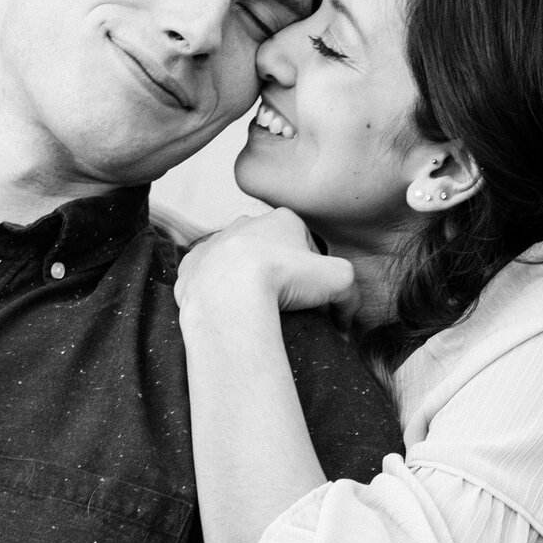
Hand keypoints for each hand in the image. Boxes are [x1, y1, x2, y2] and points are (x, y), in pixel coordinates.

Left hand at [176, 209, 354, 313]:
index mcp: (283, 219)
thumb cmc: (284, 279)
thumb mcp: (339, 282)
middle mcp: (246, 223)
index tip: (313, 298)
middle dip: (278, 273)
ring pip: (236, 262)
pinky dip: (216, 293)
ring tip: (254, 310)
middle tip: (285, 305)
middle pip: (270, 251)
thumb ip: (351, 296)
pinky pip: (206, 278)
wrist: (227, 293)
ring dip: (245, 282)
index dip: (315, 273)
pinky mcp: (191, 264)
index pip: (307, 244)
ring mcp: (215, 242)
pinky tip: (226, 310)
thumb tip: (345, 323)